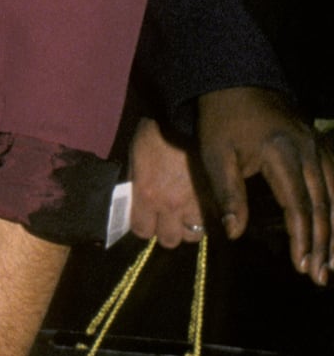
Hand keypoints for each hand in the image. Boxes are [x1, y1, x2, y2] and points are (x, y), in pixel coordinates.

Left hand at [128, 116, 205, 247]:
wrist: (189, 116)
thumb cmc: (158, 131)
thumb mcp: (136, 157)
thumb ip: (136, 184)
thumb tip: (137, 202)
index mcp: (147, 194)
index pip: (142, 230)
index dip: (146, 225)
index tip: (150, 218)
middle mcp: (171, 206)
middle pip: (169, 240)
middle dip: (169, 230)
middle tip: (171, 217)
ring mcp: (197, 204)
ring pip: (194, 235)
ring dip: (191, 226)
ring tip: (191, 213)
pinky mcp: (218, 198)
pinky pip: (215, 222)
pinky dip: (210, 218)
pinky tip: (207, 206)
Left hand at [195, 88, 332, 283]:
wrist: (233, 79)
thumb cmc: (220, 119)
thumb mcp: (216, 155)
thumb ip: (228, 194)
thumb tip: (235, 234)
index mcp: (283, 155)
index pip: (299, 206)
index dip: (301, 238)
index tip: (301, 267)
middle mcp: (307, 151)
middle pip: (323, 204)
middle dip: (322, 243)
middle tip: (320, 277)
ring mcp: (316, 145)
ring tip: (331, 262)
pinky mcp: (316, 144)